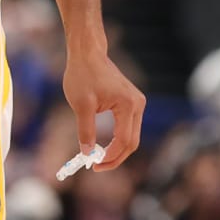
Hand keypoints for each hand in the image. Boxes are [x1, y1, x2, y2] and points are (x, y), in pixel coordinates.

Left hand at [62, 48, 146, 170]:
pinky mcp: (131, 102)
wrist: (87, 53)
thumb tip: (88, 154)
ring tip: (98, 158)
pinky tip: (104, 145)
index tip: (93, 166)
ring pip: (132, 136)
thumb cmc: (83, 74)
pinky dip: (118, 139)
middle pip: (132, 142)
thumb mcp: (81, 105)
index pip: (124, 141)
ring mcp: (137, 103)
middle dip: (115, 157)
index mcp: (128, 105)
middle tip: (97, 167)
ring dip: (117, 149)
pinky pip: (128, 127)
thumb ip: (86, 131)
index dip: (110, 157)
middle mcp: (138, 104)